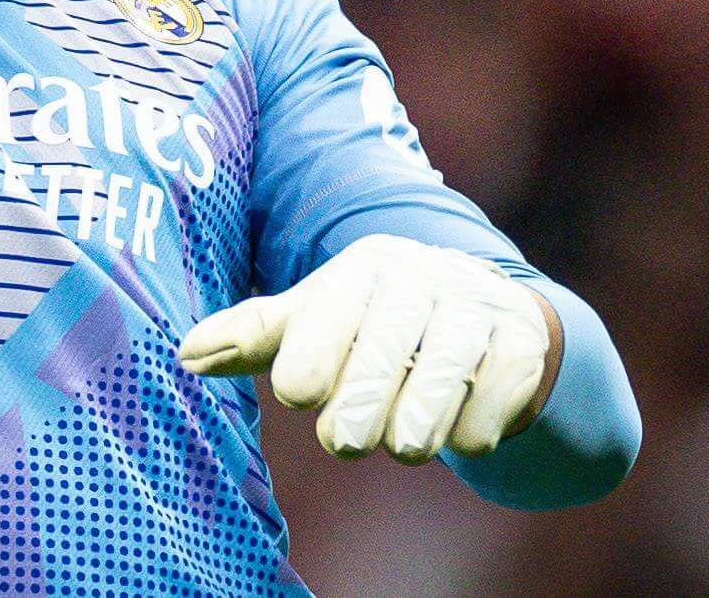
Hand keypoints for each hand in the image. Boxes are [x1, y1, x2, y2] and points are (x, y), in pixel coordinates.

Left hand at [178, 234, 558, 461]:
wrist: (491, 318)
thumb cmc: (381, 325)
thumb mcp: (319, 321)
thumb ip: (256, 336)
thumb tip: (184, 354)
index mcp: (366, 266)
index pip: (332, 312)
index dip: (312, 358)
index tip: (298, 395)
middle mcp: (424, 277)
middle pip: (385, 351)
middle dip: (361, 405)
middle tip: (343, 442)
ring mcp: (479, 309)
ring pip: (443, 377)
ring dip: (417, 425)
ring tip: (403, 442)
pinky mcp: (524, 345)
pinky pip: (497, 397)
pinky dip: (475, 428)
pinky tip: (461, 429)